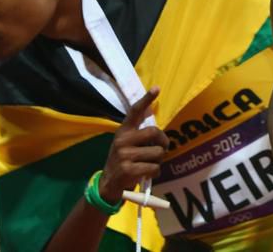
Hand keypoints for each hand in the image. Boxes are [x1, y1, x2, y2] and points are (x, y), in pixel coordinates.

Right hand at [99, 88, 169, 203]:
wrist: (108, 184)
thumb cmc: (124, 161)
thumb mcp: (126, 145)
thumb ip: (139, 136)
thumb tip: (159, 132)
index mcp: (123, 131)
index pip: (135, 111)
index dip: (146, 99)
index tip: (156, 88)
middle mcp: (122, 140)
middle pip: (154, 132)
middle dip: (163, 142)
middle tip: (162, 149)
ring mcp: (124, 155)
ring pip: (157, 152)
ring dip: (159, 160)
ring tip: (150, 164)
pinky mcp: (128, 170)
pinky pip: (154, 167)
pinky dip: (155, 172)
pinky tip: (147, 174)